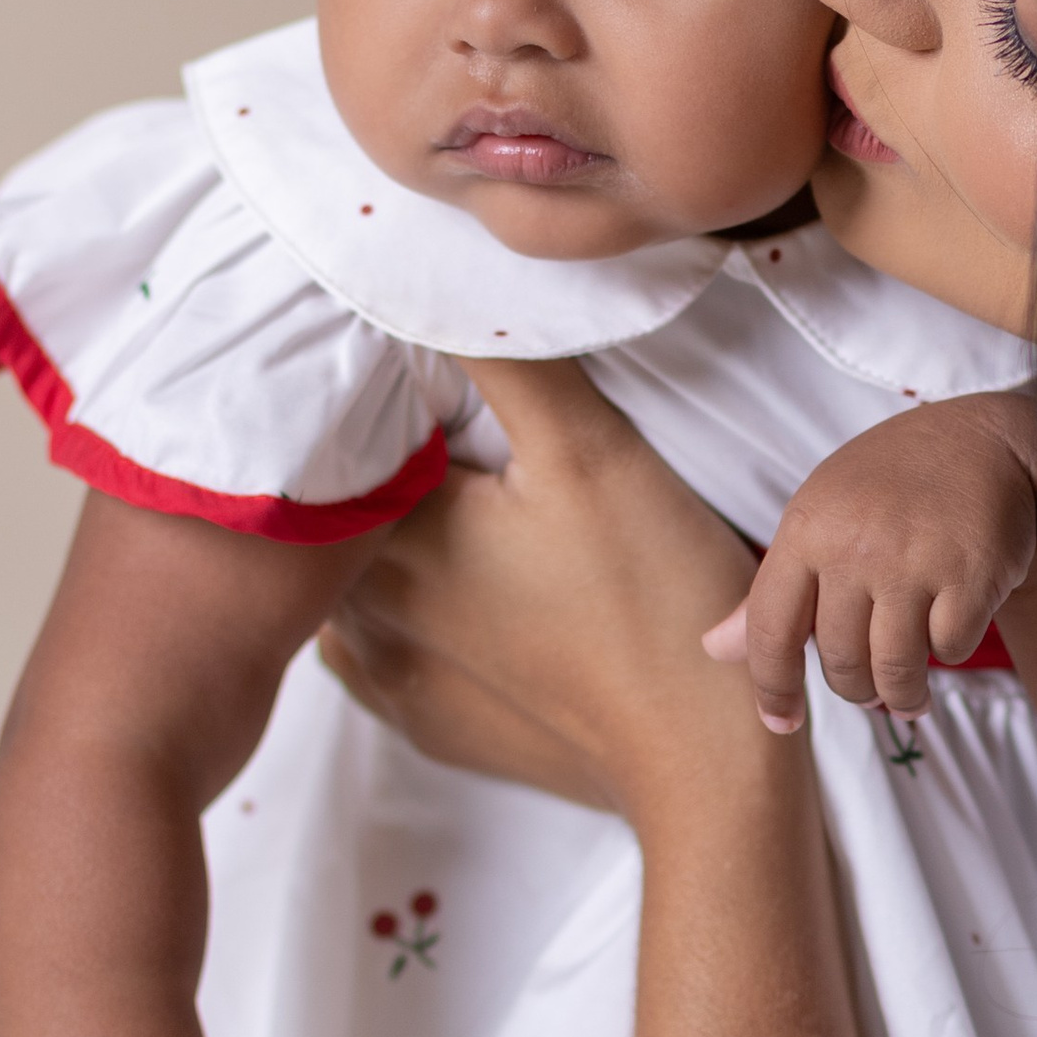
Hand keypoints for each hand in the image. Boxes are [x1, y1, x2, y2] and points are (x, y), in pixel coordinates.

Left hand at [322, 359, 769, 825]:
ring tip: (442, 503)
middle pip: (335, 505)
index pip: (343, 430)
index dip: (375, 386)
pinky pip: (378, 652)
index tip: (414, 358)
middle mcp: (367, 606)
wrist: (700, 764)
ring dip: (371, 539)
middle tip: (431, 423)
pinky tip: (452, 591)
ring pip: (347, 578)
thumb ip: (507, 354)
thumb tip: (427, 271)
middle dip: (365, 459)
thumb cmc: (652, 598)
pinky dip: (394, 613)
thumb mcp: (591, 448)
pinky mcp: (431, 724)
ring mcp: (395, 676)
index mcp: (393, 527)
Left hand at [706, 393, 1036, 730]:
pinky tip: (950, 630)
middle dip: (854, 690)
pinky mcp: (971, 575)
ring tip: (910, 698)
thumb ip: (775, 591)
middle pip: (839, 660)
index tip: (782, 724)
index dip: (772, 688)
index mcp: (807, 529)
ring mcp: (914, 561)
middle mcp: (855, 546)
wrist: (986, 441)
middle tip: (869, 690)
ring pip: (894, 669)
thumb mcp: (821, 517)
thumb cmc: (891, 485)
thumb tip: (713, 650)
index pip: (769, 630)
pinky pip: (950, 650)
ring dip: (903, 696)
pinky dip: (950, 652)